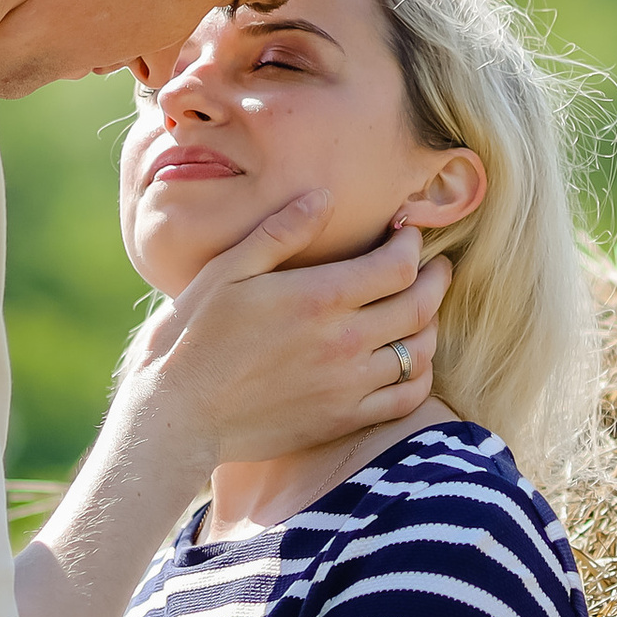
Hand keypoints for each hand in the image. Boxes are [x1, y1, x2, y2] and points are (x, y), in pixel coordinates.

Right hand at [130, 199, 451, 465]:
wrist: (176, 416)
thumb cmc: (192, 337)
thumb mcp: (227, 272)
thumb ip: (281, 232)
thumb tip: (324, 197)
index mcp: (318, 297)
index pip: (398, 265)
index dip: (413, 244)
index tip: (408, 233)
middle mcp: (344, 341)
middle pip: (421, 304)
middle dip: (437, 277)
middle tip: (439, 265)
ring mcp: (348, 384)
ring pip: (421, 350)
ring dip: (432, 324)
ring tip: (426, 309)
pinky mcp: (344, 419)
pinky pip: (407, 397)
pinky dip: (422, 374)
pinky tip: (413, 360)